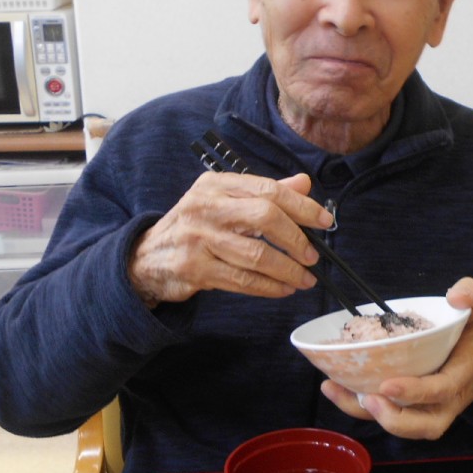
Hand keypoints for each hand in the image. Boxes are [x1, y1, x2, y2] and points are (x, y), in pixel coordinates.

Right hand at [127, 171, 332, 306]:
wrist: (148, 256)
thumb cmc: (196, 226)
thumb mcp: (224, 200)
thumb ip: (264, 192)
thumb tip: (305, 184)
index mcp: (217, 184)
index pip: (268, 190)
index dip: (301, 206)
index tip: (324, 221)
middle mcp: (206, 207)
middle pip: (264, 217)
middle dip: (296, 239)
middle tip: (313, 256)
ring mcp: (198, 238)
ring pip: (256, 255)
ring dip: (288, 270)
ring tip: (305, 278)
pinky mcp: (195, 269)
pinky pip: (242, 280)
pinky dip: (268, 287)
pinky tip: (284, 288)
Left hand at [320, 277, 472, 438]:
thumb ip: (472, 295)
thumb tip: (456, 294)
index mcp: (463, 375)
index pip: (441, 390)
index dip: (415, 392)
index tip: (387, 385)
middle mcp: (448, 401)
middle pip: (423, 424)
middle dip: (391, 418)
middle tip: (365, 398)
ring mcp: (433, 408)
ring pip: (404, 426)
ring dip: (367, 414)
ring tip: (335, 390)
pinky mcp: (416, 408)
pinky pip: (391, 415)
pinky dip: (361, 407)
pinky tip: (336, 388)